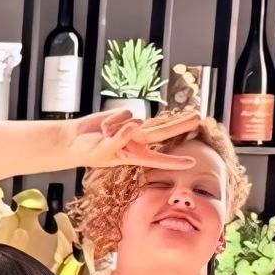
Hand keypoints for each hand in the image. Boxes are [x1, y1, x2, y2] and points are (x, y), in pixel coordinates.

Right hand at [63, 107, 203, 173]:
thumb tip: (135, 125)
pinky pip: (124, 112)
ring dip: (120, 125)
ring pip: (142, 119)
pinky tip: (103, 126)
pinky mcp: (125, 115)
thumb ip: (118, 141)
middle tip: (199, 117)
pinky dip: (111, 119)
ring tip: (104, 134)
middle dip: (181, 124)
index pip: (158, 159)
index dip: (174, 161)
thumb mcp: (102, 153)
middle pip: (164, 131)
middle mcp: (138, 141)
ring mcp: (132, 127)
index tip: (192, 162)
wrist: (75, 140)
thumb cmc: (89, 152)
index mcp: (135, 156)